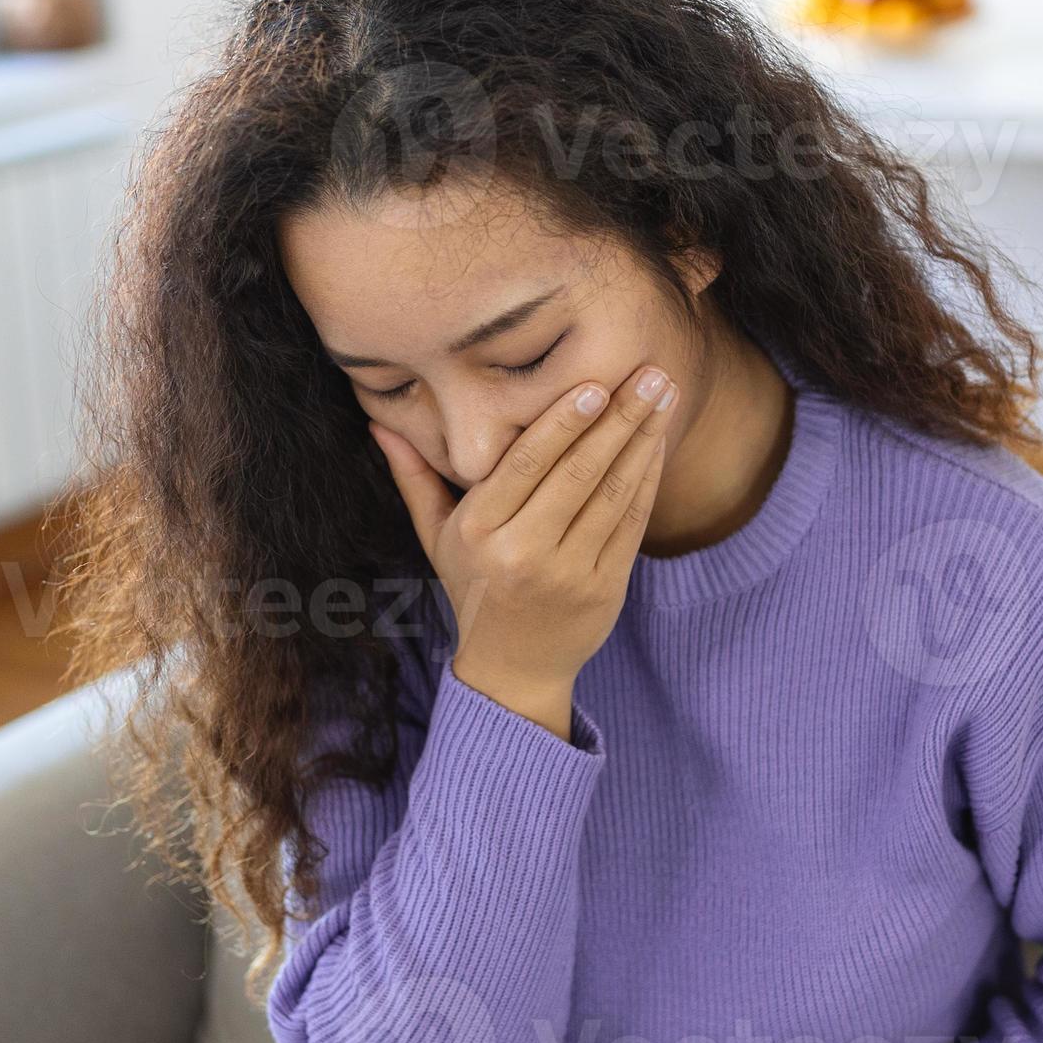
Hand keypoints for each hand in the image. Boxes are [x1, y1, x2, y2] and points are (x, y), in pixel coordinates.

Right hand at [369, 364, 677, 715]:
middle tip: (650, 372)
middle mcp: (523, 553)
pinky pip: (632, 524)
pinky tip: (658, 442)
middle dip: (618, 418)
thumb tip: (379, 421)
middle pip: (578, 473)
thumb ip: (414, 477)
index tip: (595, 383)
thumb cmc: (473, 587)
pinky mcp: (605, 589)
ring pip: (613, 494)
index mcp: (480, 532)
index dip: (564, 422)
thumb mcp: (437, 537)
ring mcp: (569, 573)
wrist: (512, 670)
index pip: (527, 464)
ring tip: (663, 394)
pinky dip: (648, 479)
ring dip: (643, 440)